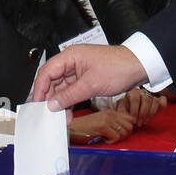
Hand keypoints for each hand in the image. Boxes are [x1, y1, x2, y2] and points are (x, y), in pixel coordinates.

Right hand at [28, 44, 147, 109]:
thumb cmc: (118, 67)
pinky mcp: (85, 78)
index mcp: (70, 56)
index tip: (37, 104)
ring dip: (60, 103)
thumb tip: (52, 104)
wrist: (138, 66)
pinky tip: (68, 114)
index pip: (47, 72)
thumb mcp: (91, 84)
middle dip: (49, 98)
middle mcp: (71, 62)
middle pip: (52, 80)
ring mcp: (78, 70)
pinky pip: (71, 91)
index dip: (39, 89)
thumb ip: (69, 95)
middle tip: (46, 114)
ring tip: (60, 118)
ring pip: (61, 88)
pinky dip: (69, 102)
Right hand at [68, 109, 136, 143]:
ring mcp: (107, 119)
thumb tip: (127, 130)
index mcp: (111, 112)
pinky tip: (103, 140)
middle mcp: (110, 113)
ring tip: (108, 138)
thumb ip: (114, 124)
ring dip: (117, 138)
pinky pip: (116, 137)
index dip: (127, 128)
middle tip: (114, 138)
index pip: (130, 119)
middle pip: (130, 126)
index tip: (120, 134)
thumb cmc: (86, 128)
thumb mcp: (102, 122)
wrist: (72, 128)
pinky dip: (111, 141)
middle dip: (124, 135)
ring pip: (124, 132)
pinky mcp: (103, 126)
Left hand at [115, 87, 165, 125]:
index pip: (135, 98)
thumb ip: (121, 113)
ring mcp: (151, 95)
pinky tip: (156, 114)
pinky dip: (161, 107)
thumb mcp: (121, 111)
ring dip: (151, 113)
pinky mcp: (158, 99)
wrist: (131, 111)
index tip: (133, 120)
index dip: (135, 110)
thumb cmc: (126, 111)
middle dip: (143, 113)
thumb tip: (123, 116)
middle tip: (139, 123)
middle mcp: (142, 92)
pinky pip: (163, 100)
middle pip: (146, 99)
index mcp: (132, 92)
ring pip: (155, 101)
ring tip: (145, 122)